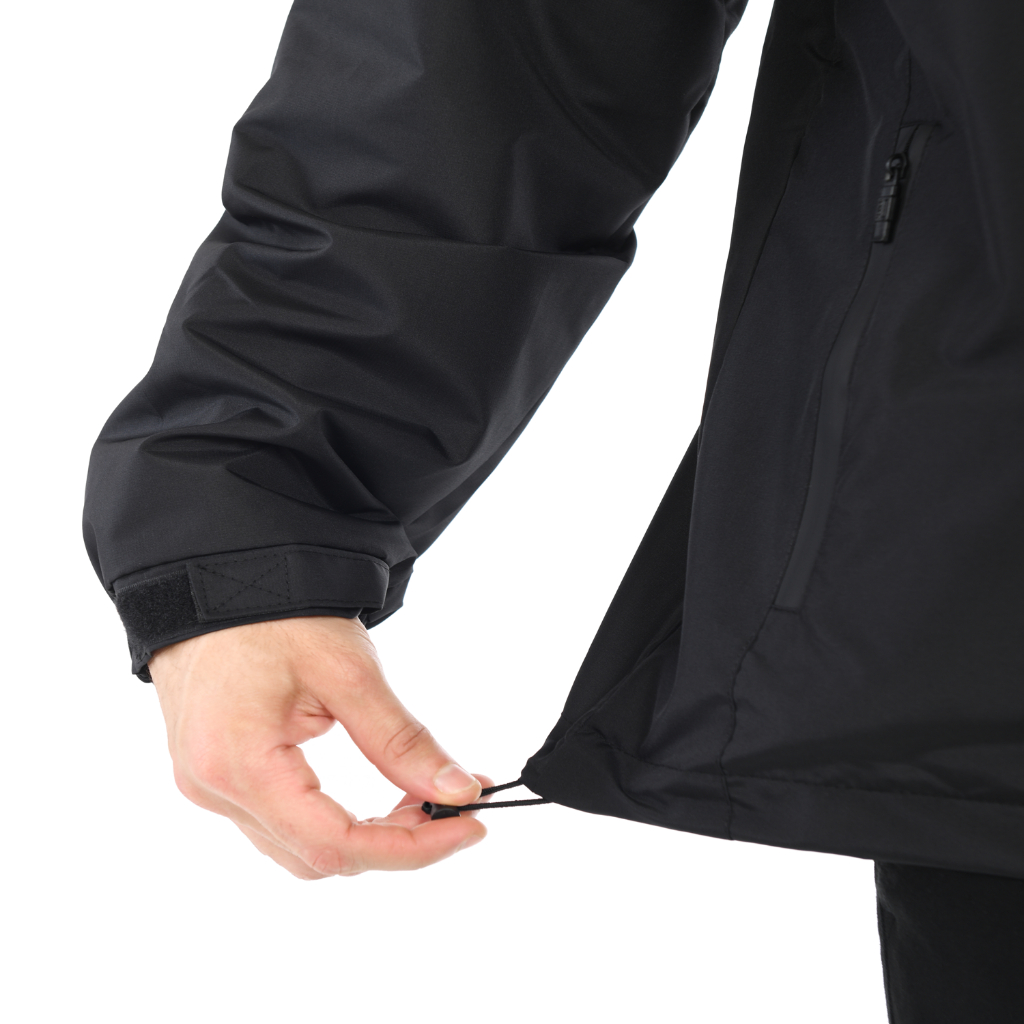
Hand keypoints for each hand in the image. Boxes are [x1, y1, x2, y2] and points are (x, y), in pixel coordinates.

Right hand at [148, 616, 487, 878]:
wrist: (218, 581)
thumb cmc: (276, 615)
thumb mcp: (348, 671)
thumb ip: (400, 740)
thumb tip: (455, 791)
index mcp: (241, 765)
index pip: (335, 846)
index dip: (411, 850)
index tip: (469, 827)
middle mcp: (216, 791)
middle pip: (318, 857)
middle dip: (397, 842)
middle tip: (455, 808)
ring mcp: (210, 788)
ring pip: (300, 848)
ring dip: (369, 836)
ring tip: (424, 801)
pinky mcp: (216, 778)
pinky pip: (282, 825)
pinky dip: (336, 821)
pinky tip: (378, 797)